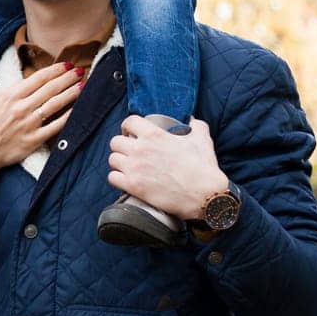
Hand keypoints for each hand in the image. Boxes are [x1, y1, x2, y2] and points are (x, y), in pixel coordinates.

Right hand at [0, 62, 82, 176]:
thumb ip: (17, 88)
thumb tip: (38, 79)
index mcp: (12, 95)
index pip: (39, 78)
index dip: (55, 70)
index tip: (67, 65)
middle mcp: (21, 108)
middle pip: (50, 89)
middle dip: (67, 78)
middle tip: (79, 71)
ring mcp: (29, 124)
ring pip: (55, 104)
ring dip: (71, 93)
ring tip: (82, 85)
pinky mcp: (34, 139)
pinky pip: (55, 126)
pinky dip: (68, 116)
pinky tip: (77, 108)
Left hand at [106, 116, 229, 218]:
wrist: (204, 195)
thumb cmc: (203, 168)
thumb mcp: (202, 139)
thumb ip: (196, 125)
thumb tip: (191, 120)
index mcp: (154, 135)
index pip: (129, 122)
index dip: (128, 127)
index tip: (131, 133)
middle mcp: (140, 149)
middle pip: (115, 142)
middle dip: (121, 145)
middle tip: (129, 151)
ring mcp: (135, 168)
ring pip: (112, 159)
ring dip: (119, 162)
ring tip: (128, 166)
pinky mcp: (133, 186)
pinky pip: (112, 178)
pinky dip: (117, 178)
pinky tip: (126, 179)